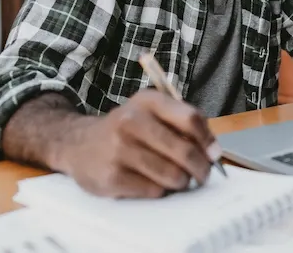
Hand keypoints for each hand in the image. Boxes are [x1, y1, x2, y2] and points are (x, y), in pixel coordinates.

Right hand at [57, 90, 219, 197]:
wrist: (77, 143)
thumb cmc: (126, 129)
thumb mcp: (150, 113)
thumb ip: (182, 125)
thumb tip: (213, 153)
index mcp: (147, 101)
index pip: (190, 119)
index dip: (208, 140)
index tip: (214, 154)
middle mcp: (131, 121)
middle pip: (184, 150)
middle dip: (200, 168)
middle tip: (202, 175)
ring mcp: (119, 150)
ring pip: (172, 174)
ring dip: (181, 181)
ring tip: (176, 178)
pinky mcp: (112, 177)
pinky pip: (154, 190)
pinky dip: (159, 190)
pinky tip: (151, 181)